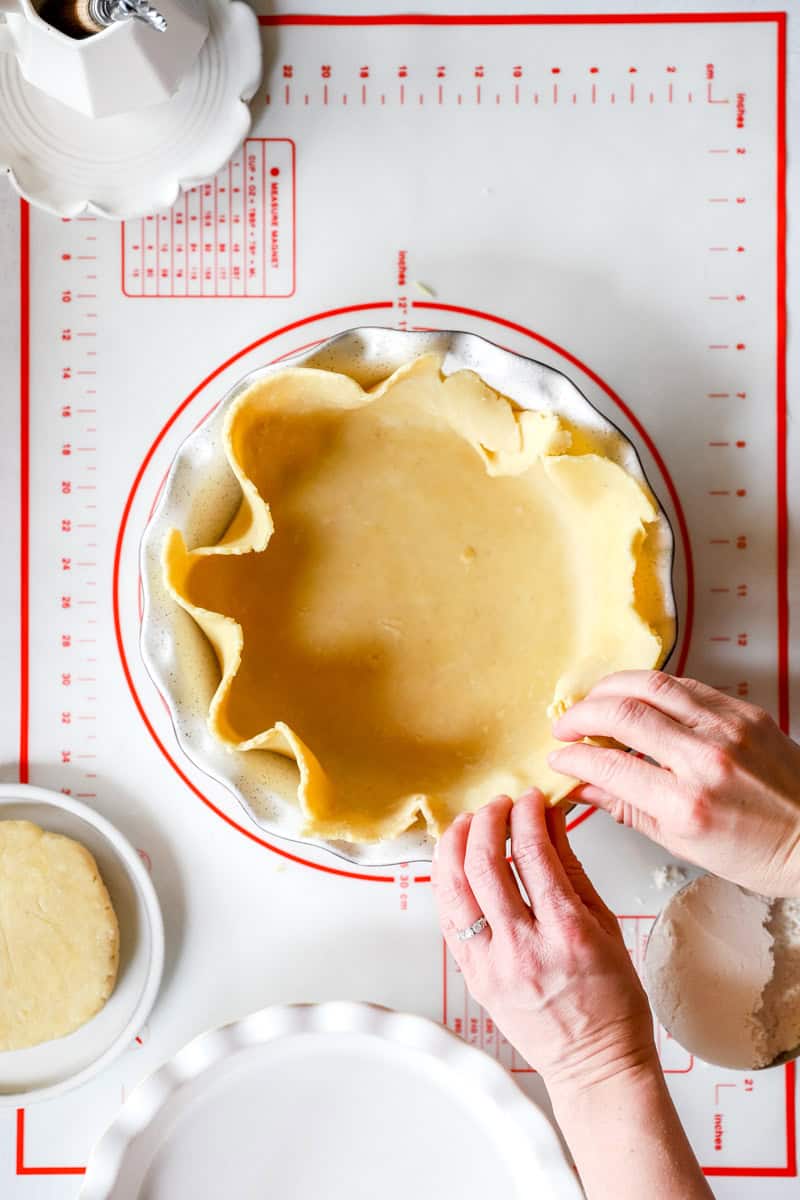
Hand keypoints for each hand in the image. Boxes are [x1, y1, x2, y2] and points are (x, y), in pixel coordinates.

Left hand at [432, 791, 655, 1091]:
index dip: (527, 815)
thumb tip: (551, 821)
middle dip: (488, 820)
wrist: (595, 1065)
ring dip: (456, 845)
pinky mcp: (472, 978)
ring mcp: (491, 966)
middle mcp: (523, 949)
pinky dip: (448, 881)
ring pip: (454, 889)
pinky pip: (448, 919)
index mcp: (566, 934)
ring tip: (469, 824)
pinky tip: (456, 863)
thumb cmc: (611, 1004)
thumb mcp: (607, 927)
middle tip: (498, 804)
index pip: (535, 855)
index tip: (530, 799)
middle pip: (485, 865)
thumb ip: (573, 870)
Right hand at [549, 671, 799, 897]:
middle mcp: (705, 760)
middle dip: (581, 716)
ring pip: (650, 685)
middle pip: (622, 714)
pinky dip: (651, 688)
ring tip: (593, 703)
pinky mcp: (743, 711)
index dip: (573, 759)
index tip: (559, 758)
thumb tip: (581, 789)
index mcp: (687, 805)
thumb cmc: (758, 852)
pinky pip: (685, 685)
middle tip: (566, 726)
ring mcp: (727, 729)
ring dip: (609, 689)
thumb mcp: (683, 845)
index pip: (608, 767)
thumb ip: (626, 809)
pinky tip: (637, 698)